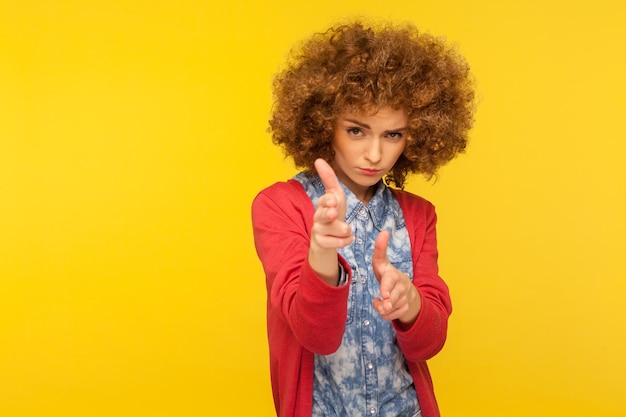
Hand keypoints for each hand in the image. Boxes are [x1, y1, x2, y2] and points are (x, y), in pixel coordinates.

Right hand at [308, 158, 353, 283]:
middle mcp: (318, 217)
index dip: (327, 200)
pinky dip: (342, 242)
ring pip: (327, 230)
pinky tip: (350, 239)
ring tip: (348, 229)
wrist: (329, 237)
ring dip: (340, 229)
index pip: (323, 201)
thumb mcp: (335, 195)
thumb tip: (318, 159)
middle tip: (333, 212)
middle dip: (327, 214)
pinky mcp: (321, 243)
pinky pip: (330, 244)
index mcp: (322, 204)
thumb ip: (328, 178)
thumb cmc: (333, 212)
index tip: (333, 200)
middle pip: (320, 215)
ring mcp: (318, 230)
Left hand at [372, 230, 420, 326]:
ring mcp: (404, 298)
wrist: (406, 290)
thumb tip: (384, 231)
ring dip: (383, 308)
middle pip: (392, 299)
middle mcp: (401, 287)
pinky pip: (392, 317)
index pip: (390, 281)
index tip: (384, 294)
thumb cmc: (388, 275)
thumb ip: (380, 249)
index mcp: (394, 275)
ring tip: (381, 301)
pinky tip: (385, 308)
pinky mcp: (405, 308)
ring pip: (391, 309)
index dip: (387, 288)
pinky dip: (387, 315)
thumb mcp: (382, 263)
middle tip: (383, 304)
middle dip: (386, 303)